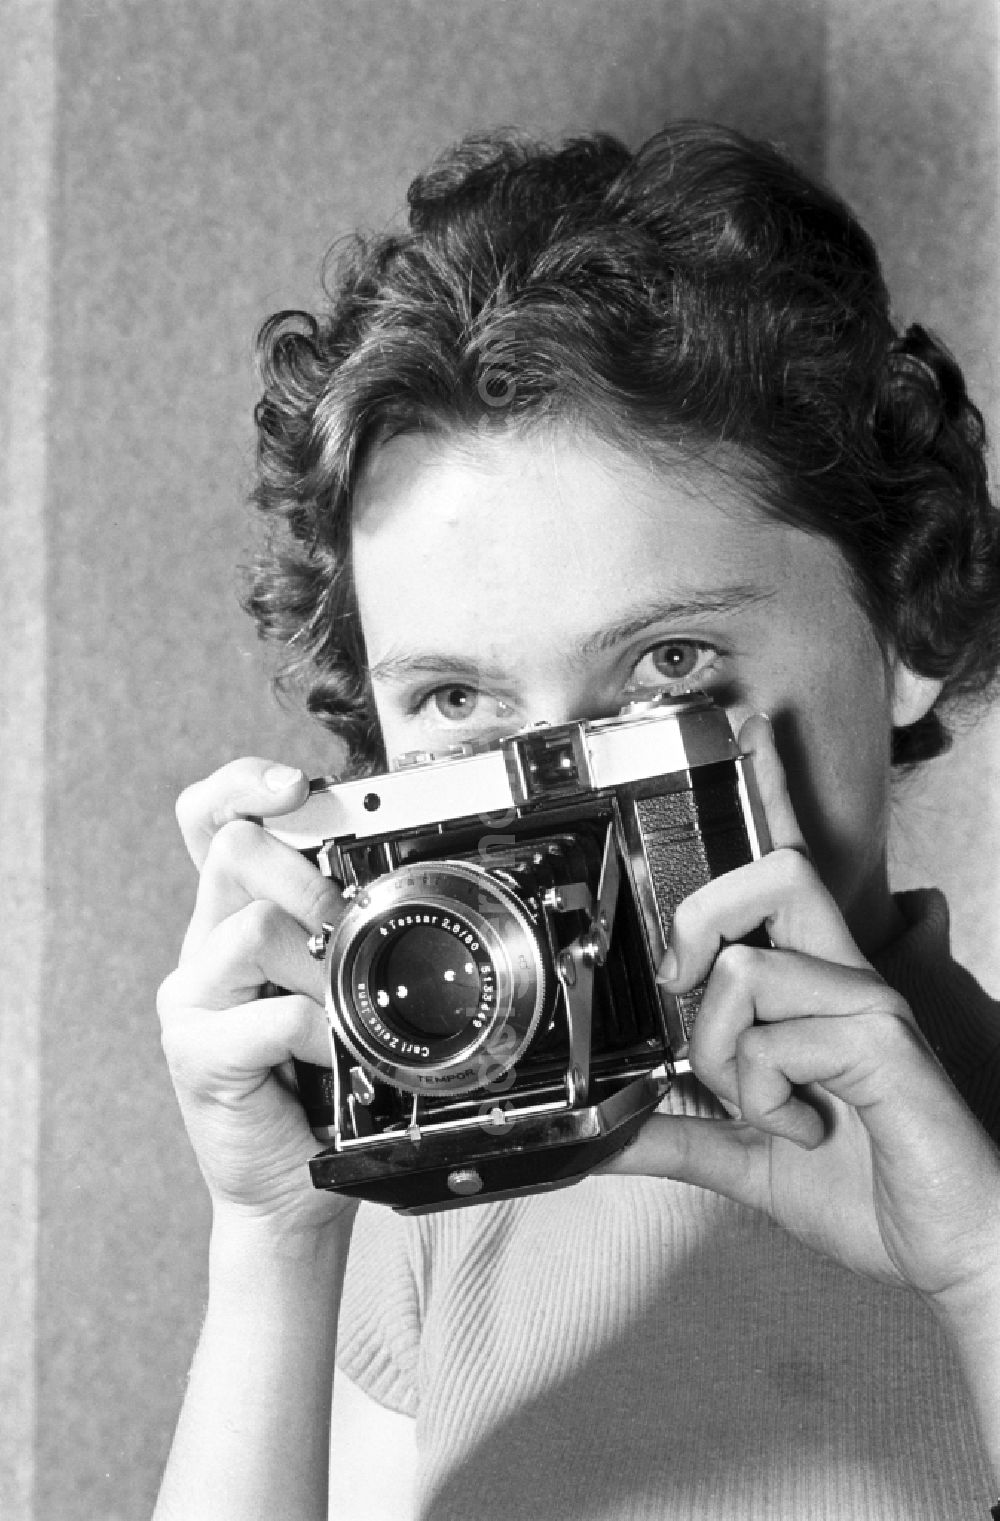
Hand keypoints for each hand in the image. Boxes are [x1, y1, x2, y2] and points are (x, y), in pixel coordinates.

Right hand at [157, 759, 352, 1232]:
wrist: (293, 1184)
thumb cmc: (324, 1084)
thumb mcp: (336, 989)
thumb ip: (340, 931)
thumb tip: (385, 879)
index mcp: (234, 914)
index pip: (215, 818)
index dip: (246, 784)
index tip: (293, 785)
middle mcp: (204, 944)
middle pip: (235, 850)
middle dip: (305, 874)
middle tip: (340, 922)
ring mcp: (191, 998)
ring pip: (255, 926)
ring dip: (321, 965)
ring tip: (342, 1009)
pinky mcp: (195, 1052)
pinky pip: (271, 1013)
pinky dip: (322, 1032)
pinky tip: (335, 1055)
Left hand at [604, 716, 999, 1322]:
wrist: (952, 1248)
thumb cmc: (869, 1187)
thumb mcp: (747, 1159)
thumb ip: (678, 1137)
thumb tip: (603, 1135)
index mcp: (814, 985)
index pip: (788, 866)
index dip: (769, 790)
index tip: (744, 727)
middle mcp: (844, 974)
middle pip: (771, 871)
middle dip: (702, 919)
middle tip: (689, 988)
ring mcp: (867, 1001)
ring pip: (748, 969)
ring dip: (728, 1055)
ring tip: (769, 1106)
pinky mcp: (883, 1040)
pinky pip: (781, 1035)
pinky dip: (767, 1096)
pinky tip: (807, 1126)